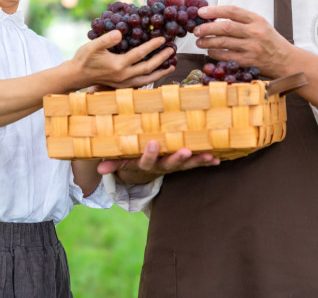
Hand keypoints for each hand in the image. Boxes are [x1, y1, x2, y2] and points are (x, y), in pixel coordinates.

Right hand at [71, 30, 175, 88]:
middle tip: (172, 50)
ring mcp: (123, 83)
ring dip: (160, 73)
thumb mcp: (92, 46)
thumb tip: (120, 33)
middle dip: (162, 59)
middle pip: (148, 68)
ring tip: (171, 67)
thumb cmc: (83, 59)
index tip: (163, 38)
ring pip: (146, 80)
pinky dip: (150, 79)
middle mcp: (123, 76)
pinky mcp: (121, 86)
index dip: (152, 46)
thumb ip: (106, 39)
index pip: (140, 54)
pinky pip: (140, 84)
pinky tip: (155, 74)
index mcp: (118, 65)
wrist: (76, 76)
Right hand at [97, 140, 219, 183]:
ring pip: (186, 164)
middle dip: (178, 158)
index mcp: (144, 163)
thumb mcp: (121, 160)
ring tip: (209, 156)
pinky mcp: (182, 164)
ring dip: (198, 160)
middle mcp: (160, 166)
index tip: (152, 143)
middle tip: (185, 151)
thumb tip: (99, 169)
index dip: (149, 153)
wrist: (141, 173)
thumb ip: (112, 162)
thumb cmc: (130, 158)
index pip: (145, 160)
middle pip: (170, 164)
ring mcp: (173, 166)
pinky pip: (196, 164)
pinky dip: (207, 162)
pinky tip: (218, 159)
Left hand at [194, 5, 294, 78]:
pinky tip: (210, 51)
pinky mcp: (249, 61)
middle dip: (207, 28)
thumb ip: (242, 20)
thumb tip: (215, 16)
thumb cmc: (270, 40)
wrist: (286, 60)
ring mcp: (252, 48)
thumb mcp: (261, 24)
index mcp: (257, 20)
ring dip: (208, 42)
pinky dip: (215, 54)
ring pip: (224, 43)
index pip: (232, 11)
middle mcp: (255, 32)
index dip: (215, 10)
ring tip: (199, 41)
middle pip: (225, 27)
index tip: (201, 12)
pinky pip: (227, 57)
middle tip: (196, 30)